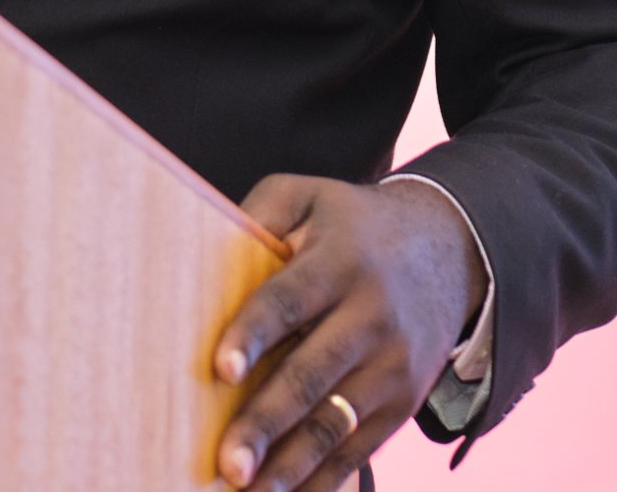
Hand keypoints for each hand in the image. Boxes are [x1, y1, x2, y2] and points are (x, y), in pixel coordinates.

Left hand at [212, 175, 486, 491]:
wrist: (447, 250)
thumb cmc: (351, 222)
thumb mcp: (308, 196)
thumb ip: (260, 213)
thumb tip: (210, 246)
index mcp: (339, 262)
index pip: (288, 301)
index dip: (253, 335)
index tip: (220, 370)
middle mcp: (370, 318)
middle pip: (310, 375)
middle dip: (266, 422)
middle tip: (227, 462)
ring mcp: (393, 365)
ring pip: (337, 423)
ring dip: (293, 464)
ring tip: (250, 489)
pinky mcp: (404, 401)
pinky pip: (363, 446)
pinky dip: (328, 476)